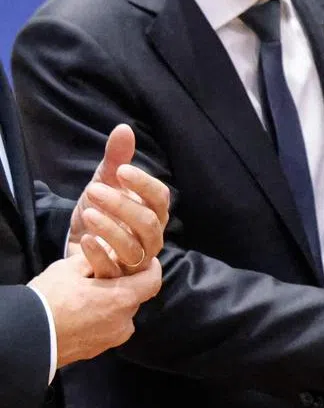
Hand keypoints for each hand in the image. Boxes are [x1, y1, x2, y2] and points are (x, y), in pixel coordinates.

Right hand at [28, 254, 161, 367]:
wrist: (25, 338)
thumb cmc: (48, 300)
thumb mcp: (70, 269)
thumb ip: (98, 257)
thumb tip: (112, 249)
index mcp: (122, 299)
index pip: (153, 280)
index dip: (152, 267)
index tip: (146, 259)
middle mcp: (123, 322)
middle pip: (134, 297)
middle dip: (124, 285)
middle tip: (107, 274)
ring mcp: (111, 339)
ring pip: (121, 314)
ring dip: (112, 302)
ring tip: (90, 294)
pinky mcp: (98, 350)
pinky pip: (108, 328)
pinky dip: (102, 317)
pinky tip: (81, 311)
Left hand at [69, 124, 169, 276]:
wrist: (79, 246)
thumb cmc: (100, 213)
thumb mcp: (104, 183)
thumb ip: (116, 159)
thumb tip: (124, 128)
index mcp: (153, 213)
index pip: (160, 198)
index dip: (144, 184)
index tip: (122, 170)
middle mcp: (151, 238)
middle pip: (150, 223)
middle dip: (123, 206)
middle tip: (94, 190)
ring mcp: (136, 261)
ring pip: (135, 249)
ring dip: (112, 230)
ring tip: (88, 212)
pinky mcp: (116, 279)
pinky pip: (114, 270)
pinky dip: (100, 255)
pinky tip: (85, 239)